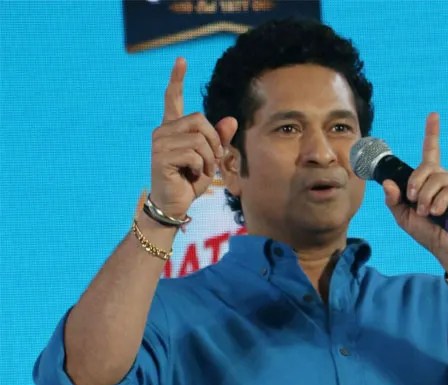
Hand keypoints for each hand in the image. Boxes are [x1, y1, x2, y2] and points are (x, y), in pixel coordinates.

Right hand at [150, 57, 237, 218]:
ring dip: (207, 160)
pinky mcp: (161, 156)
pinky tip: (190, 176)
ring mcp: (160, 143)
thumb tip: (231, 119)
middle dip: (214, 143)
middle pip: (200, 120)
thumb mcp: (210, 159)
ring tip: (198, 172)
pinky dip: (200, 168)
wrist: (174, 205)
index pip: (172, 98)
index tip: (182, 60)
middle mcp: (163, 131)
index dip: (177, 79)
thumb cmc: (189, 182)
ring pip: (199, 139)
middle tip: (210, 162)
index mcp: (173, 128)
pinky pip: (193, 154)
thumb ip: (219, 140)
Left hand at [382, 112, 447, 274]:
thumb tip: (387, 183)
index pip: (431, 152)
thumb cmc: (429, 234)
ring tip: (427, 212)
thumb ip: (394, 201)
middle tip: (413, 201)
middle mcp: (446, 178)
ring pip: (437, 178)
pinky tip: (438, 212)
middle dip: (415, 183)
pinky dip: (439, 201)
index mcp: (431, 181)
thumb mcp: (404, 218)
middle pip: (427, 166)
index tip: (433, 116)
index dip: (432, 133)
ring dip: (426, 197)